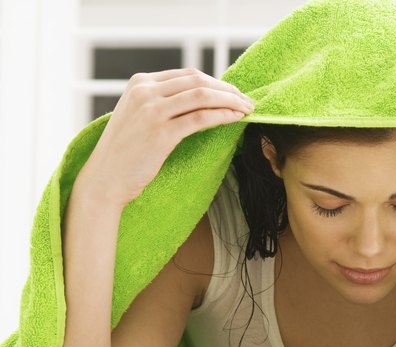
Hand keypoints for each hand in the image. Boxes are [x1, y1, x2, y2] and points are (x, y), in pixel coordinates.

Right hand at [77, 68, 253, 207]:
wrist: (104, 179)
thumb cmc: (125, 152)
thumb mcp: (138, 116)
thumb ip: (161, 102)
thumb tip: (199, 98)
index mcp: (139, 83)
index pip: (188, 74)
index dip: (216, 82)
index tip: (233, 93)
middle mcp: (144, 92)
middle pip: (198, 81)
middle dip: (227, 90)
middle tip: (246, 101)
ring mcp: (152, 111)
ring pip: (202, 96)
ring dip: (230, 101)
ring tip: (247, 109)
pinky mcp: (161, 133)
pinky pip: (200, 118)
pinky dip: (222, 116)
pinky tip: (235, 119)